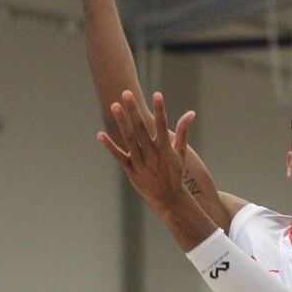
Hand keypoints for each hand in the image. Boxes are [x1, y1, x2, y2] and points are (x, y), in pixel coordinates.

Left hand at [97, 91, 194, 209]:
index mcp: (165, 148)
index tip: (157, 94)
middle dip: (134, 110)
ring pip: (129, 138)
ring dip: (122, 122)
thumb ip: (183, 131)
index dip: (160, 109)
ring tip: (115, 105)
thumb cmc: (174, 172)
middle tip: (126, 93)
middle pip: (141, 128)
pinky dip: (110, 146)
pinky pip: (119, 156)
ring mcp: (141, 162)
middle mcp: (152, 153)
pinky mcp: (131, 170)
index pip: (163, 125)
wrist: (168, 198)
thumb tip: (191, 113)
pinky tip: (100, 135)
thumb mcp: (180, 152)